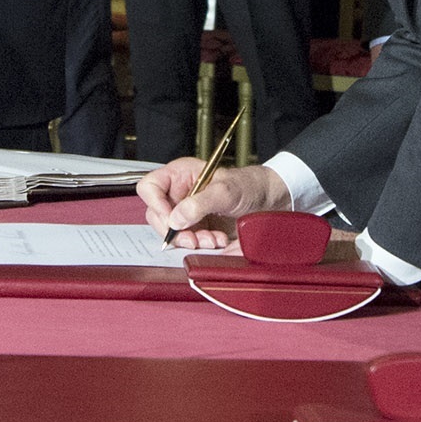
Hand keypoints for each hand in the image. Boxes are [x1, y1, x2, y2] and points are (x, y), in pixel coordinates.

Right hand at [137, 158, 291, 244]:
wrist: (271, 201)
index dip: (155, 204)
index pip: (150, 187)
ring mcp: (187, 212)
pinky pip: (188, 241)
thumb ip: (199, 203)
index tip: (171, 219)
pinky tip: (217, 241)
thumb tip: (175, 219)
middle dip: (176, 230)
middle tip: (193, 238)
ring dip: (191, 240)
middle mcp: (179, 194)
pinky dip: (201, 245)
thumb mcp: (225, 191)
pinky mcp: (197, 228)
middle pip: (157, 215)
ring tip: (212, 240)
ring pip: (172, 232)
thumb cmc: (249, 186)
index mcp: (180, 175)